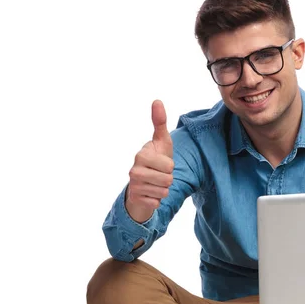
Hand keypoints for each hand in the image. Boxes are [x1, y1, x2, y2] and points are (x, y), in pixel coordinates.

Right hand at [125, 100, 173, 222]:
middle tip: (159, 175)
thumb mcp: (161, 142)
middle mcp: (134, 170)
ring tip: (155, 183)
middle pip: (168, 180)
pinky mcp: (136, 199)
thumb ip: (160, 122)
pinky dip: (157, 200)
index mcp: (141, 155)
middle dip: (168, 179)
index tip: (162, 163)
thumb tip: (157, 100)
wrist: (143, 183)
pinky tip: (150, 194)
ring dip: (164, 190)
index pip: (170, 166)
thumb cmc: (156, 160)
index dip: (170, 167)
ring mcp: (133, 185)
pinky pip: (157, 203)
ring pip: (164, 192)